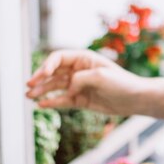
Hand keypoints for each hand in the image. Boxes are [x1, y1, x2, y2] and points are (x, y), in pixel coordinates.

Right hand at [26, 49, 145, 114]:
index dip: (47, 65)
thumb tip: (68, 87)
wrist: (135, 99)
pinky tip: (41, 105)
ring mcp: (79, 85)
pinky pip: (62, 100)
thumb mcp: (102, 77)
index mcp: (84, 59)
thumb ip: (81, 79)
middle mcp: (79, 70)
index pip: (59, 58)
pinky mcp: (81, 100)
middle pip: (53, 72)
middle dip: (40, 78)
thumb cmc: (122, 83)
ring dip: (42, 91)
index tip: (41, 75)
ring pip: (55, 87)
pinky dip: (52, 102)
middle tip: (28, 86)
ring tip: (29, 97)